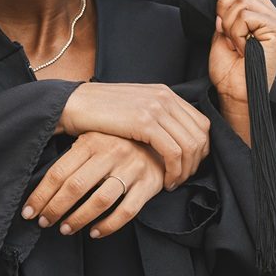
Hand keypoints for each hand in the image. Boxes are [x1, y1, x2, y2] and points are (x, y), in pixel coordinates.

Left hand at [21, 132, 167, 238]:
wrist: (159, 140)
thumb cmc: (116, 143)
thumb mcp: (92, 138)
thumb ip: (70, 154)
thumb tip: (36, 176)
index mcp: (91, 141)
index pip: (59, 172)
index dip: (41, 195)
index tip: (29, 212)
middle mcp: (111, 152)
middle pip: (75, 187)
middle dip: (55, 209)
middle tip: (44, 223)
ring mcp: (131, 168)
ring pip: (100, 201)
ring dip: (78, 219)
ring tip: (65, 229)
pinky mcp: (148, 184)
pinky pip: (126, 211)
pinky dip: (109, 226)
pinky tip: (95, 232)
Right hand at [59, 83, 209, 189]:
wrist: (74, 104)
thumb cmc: (98, 112)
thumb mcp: (134, 108)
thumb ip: (154, 117)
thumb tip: (171, 138)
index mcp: (164, 93)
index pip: (201, 123)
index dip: (200, 149)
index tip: (188, 167)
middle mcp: (165, 97)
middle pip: (200, 134)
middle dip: (196, 162)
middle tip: (182, 179)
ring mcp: (156, 108)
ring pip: (190, 145)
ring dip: (186, 170)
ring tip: (172, 183)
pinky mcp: (145, 122)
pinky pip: (174, 152)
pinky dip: (174, 171)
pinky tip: (164, 182)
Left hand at [209, 0, 275, 106]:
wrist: (234, 93)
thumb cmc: (229, 70)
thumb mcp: (223, 32)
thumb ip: (226, 11)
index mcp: (264, 16)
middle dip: (225, 5)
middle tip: (225, 30)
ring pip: (242, 2)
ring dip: (229, 24)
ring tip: (235, 43)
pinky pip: (246, 16)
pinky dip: (236, 31)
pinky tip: (242, 48)